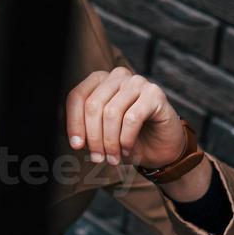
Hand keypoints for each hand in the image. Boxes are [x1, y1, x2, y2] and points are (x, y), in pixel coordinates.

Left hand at [65, 66, 184, 167]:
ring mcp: (138, 82)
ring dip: (110, 142)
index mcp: (100, 80)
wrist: (161, 148)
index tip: (76, 146)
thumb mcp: (99, 136)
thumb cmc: (127, 139)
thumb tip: (73, 138)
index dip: (73, 123)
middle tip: (98, 158)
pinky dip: (126, 139)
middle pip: (93, 105)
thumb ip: (83, 131)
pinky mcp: (155, 94)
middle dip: (93, 137)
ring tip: (113, 158)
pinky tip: (127, 149)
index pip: (77, 96)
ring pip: (111, 112)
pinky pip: (132, 118)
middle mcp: (117, 76)